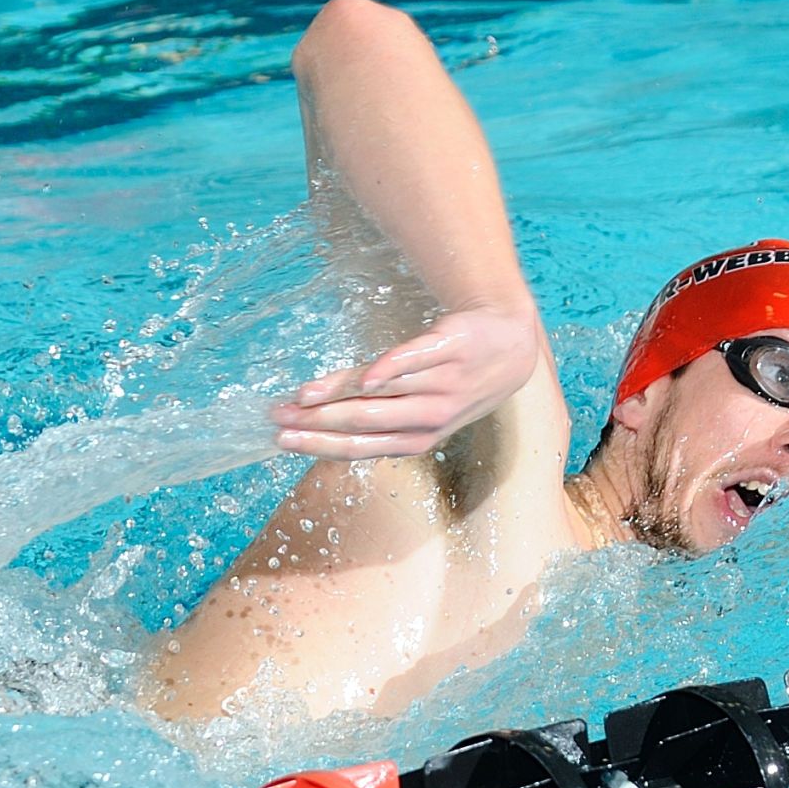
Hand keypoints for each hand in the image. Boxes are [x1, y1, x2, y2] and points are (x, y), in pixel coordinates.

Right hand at [270, 304, 540, 459]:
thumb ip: (374, 413)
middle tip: (278, 418)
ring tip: (301, 394)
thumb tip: (315, 417)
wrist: (510, 342)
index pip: (363, 445)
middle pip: (366, 423)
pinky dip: (393, 369)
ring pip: (384, 395)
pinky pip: (418, 360)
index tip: (283, 440)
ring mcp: (442, 383)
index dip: (321, 444)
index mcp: (419, 437)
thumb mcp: (419, 406)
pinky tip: (368, 377)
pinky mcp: (451, 347)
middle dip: (318, 423)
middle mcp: (431, 416)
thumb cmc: (454, 379)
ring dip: (340, 397)